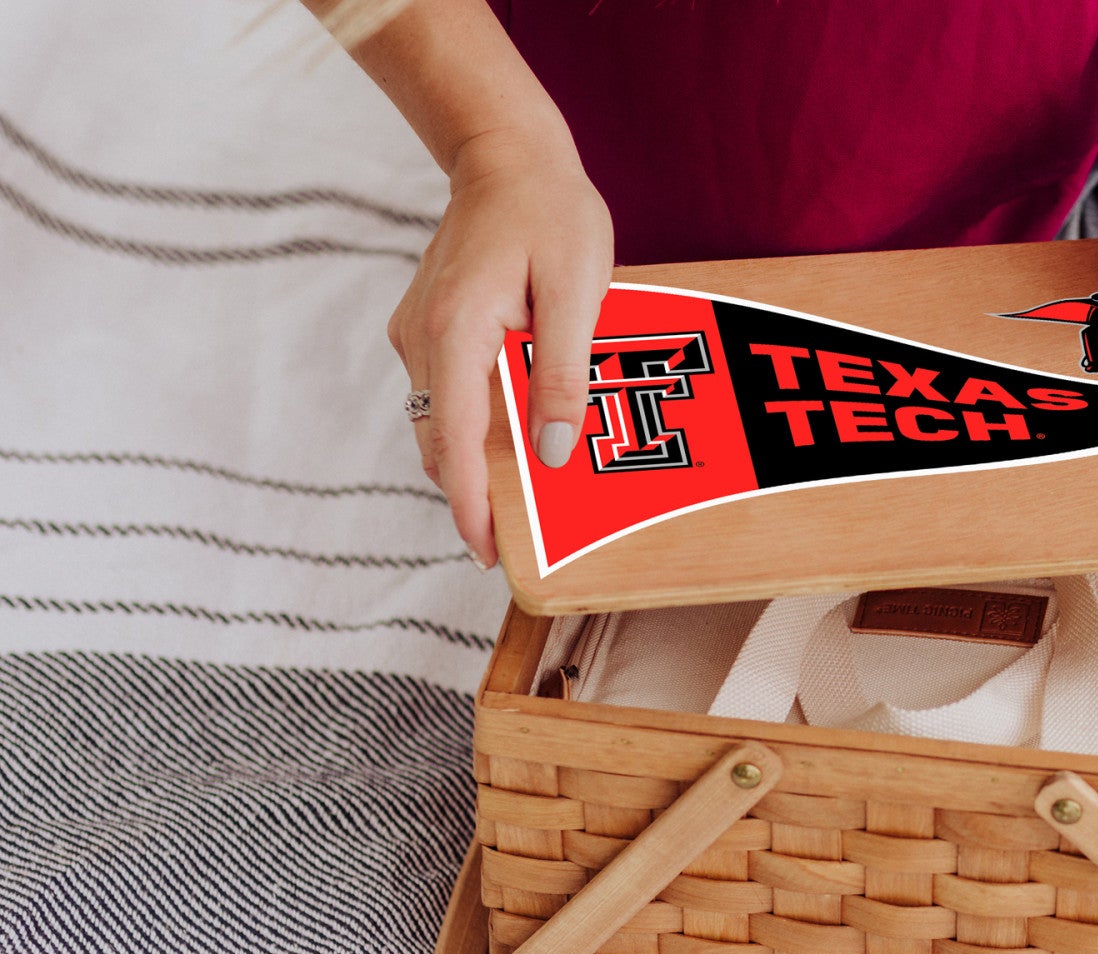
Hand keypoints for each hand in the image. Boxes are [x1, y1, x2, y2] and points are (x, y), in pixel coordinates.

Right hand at [387, 130, 611, 565]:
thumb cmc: (550, 213)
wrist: (507, 154)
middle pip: (440, 442)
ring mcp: (418, 334)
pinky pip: (449, 395)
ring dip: (474, 463)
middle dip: (474, 496)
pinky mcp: (429, 330)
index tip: (486, 552)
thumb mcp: (576, 292)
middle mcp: (421, 338)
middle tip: (520, 544)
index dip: (471, 504)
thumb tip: (551, 451)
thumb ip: (563, 372)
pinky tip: (517, 440)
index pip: (454, 440)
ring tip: (524, 503)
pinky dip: (475, 426)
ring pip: (440, 423)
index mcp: (454, 329)